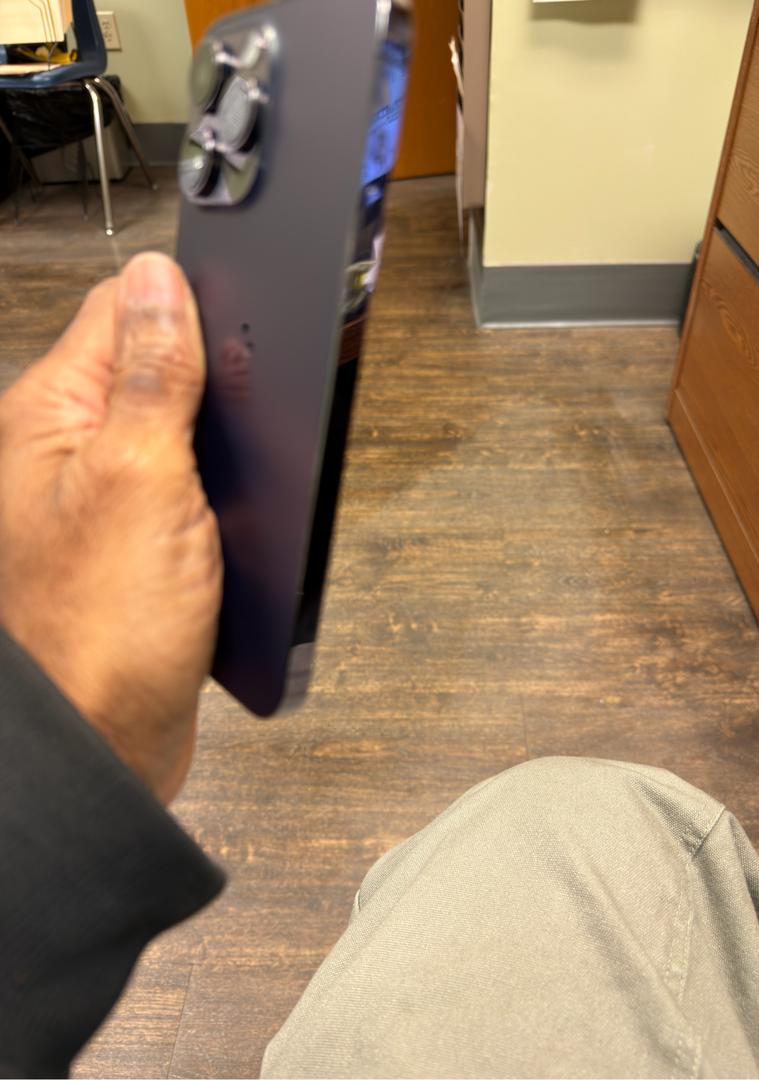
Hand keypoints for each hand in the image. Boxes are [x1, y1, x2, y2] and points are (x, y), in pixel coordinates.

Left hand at [0, 253, 221, 803]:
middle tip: (248, 406)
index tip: (240, 314)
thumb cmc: (104, 630)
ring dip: (216, 435)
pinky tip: (231, 506)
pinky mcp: (131, 539)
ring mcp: (98, 495)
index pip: (119, 306)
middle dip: (209, 375)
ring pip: (171, 426)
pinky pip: (179, 484)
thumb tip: (160, 279)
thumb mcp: (142, 479)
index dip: (183, 299)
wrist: (107, 739)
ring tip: (240, 462)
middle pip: (147, 364)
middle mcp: (65, 449)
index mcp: (50, 414)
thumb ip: (152, 375)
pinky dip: (214, 487)